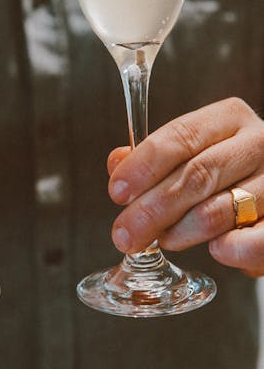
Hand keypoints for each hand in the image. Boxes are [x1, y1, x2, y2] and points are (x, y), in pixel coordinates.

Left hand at [107, 97, 263, 275]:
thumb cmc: (225, 169)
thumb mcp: (192, 152)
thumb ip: (155, 157)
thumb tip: (118, 162)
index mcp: (229, 118)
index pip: (181, 136)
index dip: (144, 165)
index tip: (117, 192)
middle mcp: (258, 143)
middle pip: (197, 174)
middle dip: (152, 208)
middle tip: (124, 234)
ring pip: (221, 209)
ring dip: (182, 231)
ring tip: (162, 240)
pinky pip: (256, 240)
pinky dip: (231, 250)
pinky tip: (215, 250)